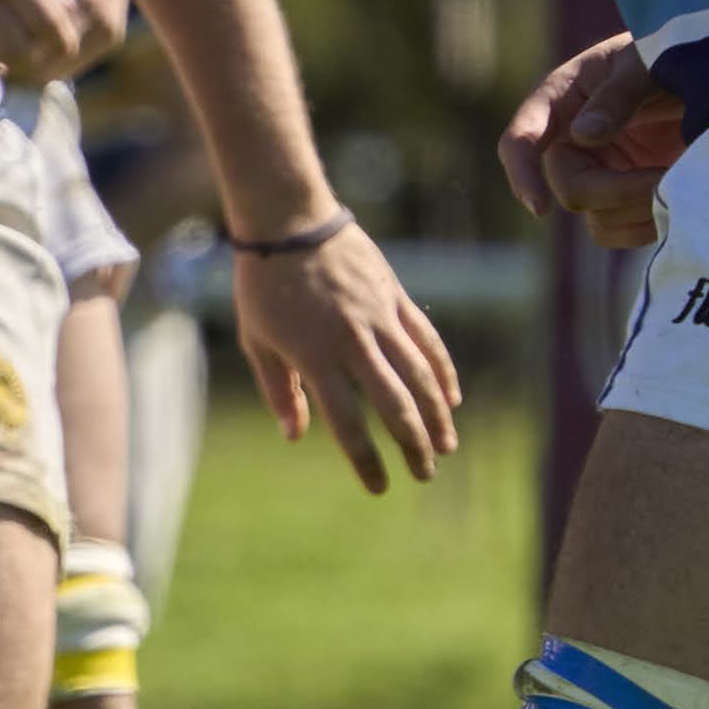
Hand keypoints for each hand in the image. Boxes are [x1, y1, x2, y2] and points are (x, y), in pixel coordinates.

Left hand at [228, 225, 464, 492]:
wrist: (288, 221)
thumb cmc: (262, 285)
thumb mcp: (256, 340)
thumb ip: (278, 390)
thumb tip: (294, 436)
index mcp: (314, 356)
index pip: (347, 422)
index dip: (365, 459)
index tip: (379, 487)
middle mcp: (352, 340)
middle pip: (393, 405)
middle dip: (413, 445)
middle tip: (424, 474)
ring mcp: (378, 317)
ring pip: (419, 375)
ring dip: (437, 414)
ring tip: (447, 445)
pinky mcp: (395, 297)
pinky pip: (426, 340)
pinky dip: (442, 370)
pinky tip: (452, 398)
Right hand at [498, 34, 683, 249]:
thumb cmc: (675, 50)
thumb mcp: (648, 61)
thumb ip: (619, 94)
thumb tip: (583, 136)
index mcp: (563, 99)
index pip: (522, 141)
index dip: (523, 174)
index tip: (540, 209)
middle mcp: (571, 140)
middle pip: (571, 189)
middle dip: (620, 191)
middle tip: (670, 177)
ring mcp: (597, 172)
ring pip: (596, 218)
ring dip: (639, 210)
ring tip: (682, 183)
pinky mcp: (623, 196)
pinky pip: (618, 231)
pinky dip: (645, 227)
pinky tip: (676, 206)